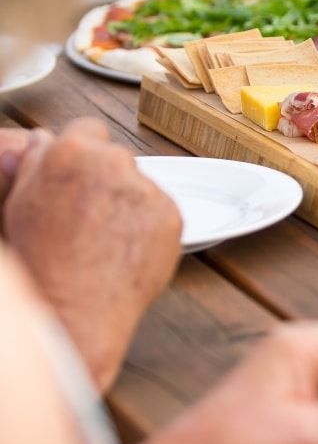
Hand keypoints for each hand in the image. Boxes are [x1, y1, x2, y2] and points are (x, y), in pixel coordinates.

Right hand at [3, 118, 181, 389]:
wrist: (73, 315)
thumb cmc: (40, 264)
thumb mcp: (18, 206)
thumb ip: (33, 163)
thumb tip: (42, 137)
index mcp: (72, 151)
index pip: (88, 129)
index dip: (82, 155)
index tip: (80, 178)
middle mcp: (115, 162)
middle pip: (117, 158)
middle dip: (106, 179)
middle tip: (88, 217)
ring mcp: (147, 189)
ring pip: (141, 185)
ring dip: (129, 203)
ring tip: (104, 241)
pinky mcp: (172, 215)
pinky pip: (161, 211)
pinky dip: (149, 227)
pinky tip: (125, 251)